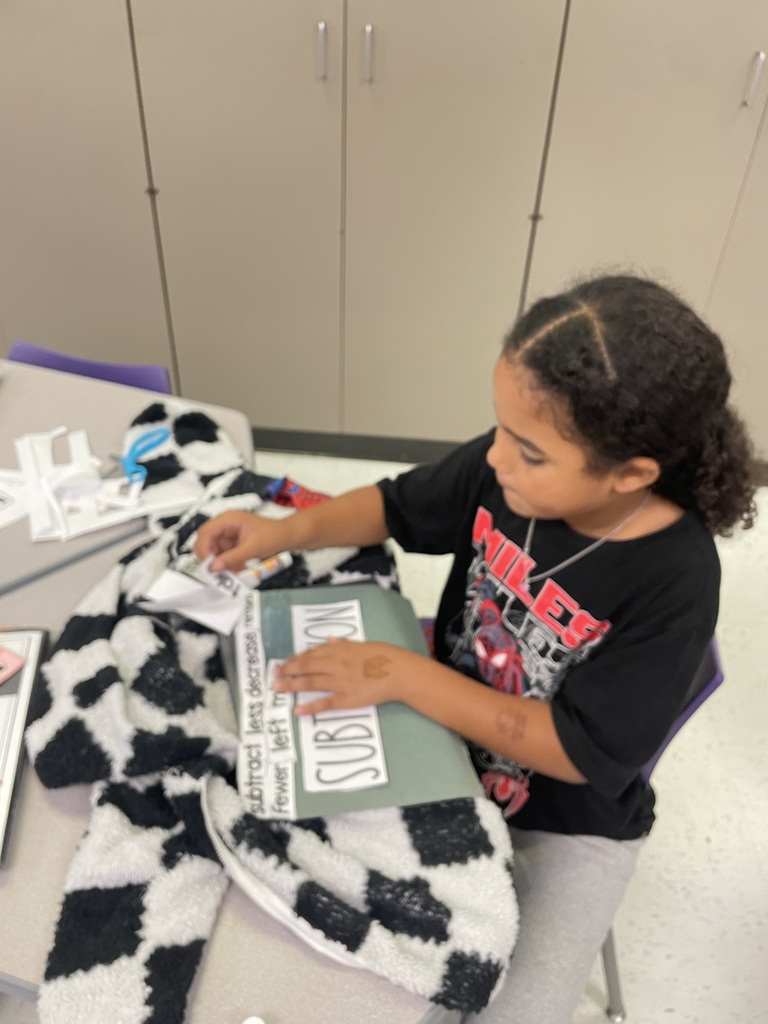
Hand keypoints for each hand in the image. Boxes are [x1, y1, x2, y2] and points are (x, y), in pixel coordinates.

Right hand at [193, 510, 288, 571]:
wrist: (287, 536)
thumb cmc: (273, 536)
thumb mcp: (253, 548)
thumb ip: (232, 558)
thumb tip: (214, 567)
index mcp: (229, 519)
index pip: (206, 532)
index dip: (203, 549)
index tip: (207, 565)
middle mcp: (226, 524)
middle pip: (207, 541)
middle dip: (211, 558)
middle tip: (217, 572)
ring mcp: (229, 532)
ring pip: (215, 550)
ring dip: (221, 563)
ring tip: (233, 573)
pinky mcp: (233, 541)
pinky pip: (224, 553)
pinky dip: (229, 562)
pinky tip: (238, 569)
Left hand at [273, 639, 416, 715]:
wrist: (398, 671)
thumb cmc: (382, 656)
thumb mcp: (361, 644)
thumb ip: (343, 644)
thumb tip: (329, 641)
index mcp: (338, 650)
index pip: (310, 654)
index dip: (295, 659)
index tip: (284, 664)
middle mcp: (335, 664)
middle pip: (306, 667)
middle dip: (287, 671)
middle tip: (274, 676)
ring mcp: (340, 682)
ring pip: (310, 683)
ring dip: (291, 685)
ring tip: (277, 688)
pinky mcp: (347, 699)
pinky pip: (325, 703)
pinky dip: (310, 707)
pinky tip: (297, 710)